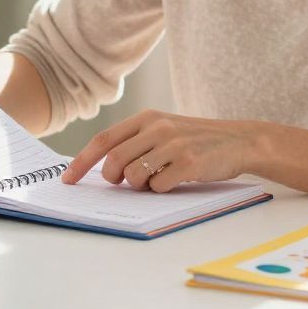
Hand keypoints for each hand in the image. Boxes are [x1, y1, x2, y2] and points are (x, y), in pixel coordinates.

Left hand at [59, 110, 258, 191]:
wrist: (239, 140)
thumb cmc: (196, 140)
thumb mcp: (164, 130)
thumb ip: (136, 143)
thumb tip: (103, 170)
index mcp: (146, 118)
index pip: (103, 140)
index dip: (81, 161)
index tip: (68, 179)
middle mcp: (157, 128)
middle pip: (113, 161)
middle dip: (113, 180)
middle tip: (125, 183)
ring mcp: (173, 144)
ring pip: (133, 176)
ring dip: (140, 186)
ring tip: (158, 178)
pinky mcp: (189, 163)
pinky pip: (158, 186)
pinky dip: (162, 190)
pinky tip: (175, 180)